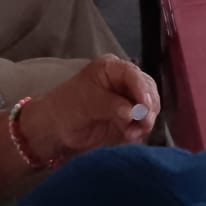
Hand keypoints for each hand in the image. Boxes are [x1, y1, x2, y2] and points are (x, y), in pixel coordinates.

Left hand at [26, 55, 159, 157]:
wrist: (56, 129)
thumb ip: (111, 106)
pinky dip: (139, 131)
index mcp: (113, 69)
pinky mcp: (129, 118)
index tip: (145, 106)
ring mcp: (128, 100)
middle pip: (148, 90)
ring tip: (132, 133)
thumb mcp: (87, 103)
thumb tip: (132, 112)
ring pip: (149, 107)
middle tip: (144, 124)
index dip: (143, 90)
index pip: (134, 75)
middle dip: (148, 107)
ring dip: (145, 121)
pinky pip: (142, 123)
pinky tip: (129, 136)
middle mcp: (124, 81)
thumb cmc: (66, 107)